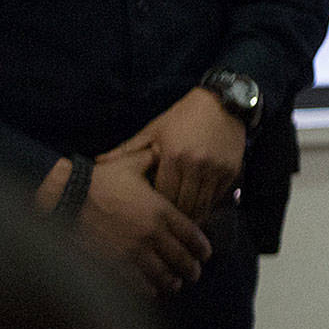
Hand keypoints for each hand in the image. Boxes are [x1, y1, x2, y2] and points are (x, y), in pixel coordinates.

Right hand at [73, 148, 212, 296]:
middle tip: (195, 273)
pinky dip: (148, 290)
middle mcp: (151, 235)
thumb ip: (153, 160)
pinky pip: (137, 285)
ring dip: (172, 282)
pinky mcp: (113, 265)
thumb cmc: (100, 180)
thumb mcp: (132, 164)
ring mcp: (132, 253)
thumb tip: (164, 150)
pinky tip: (152, 291)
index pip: (192, 235)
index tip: (206, 253)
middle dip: (191, 269)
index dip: (202, 247)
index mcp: (161, 211)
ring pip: (162, 276)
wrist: (66, 199)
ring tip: (176, 284)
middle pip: (181, 259)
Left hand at [106, 86, 247, 221]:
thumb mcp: (154, 129)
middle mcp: (195, 165)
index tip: (150, 215)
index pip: (162, 195)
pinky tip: (199, 209)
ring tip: (181, 225)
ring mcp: (215, 169)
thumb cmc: (184, 116)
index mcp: (172, 156)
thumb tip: (97, 162)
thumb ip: (127, 149)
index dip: (156, 208)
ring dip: (191, 217)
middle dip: (173, 218)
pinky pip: (217, 198)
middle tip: (165, 227)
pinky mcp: (231, 171)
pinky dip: (207, 206)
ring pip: (201, 206)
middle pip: (182, 205)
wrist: (224, 101)